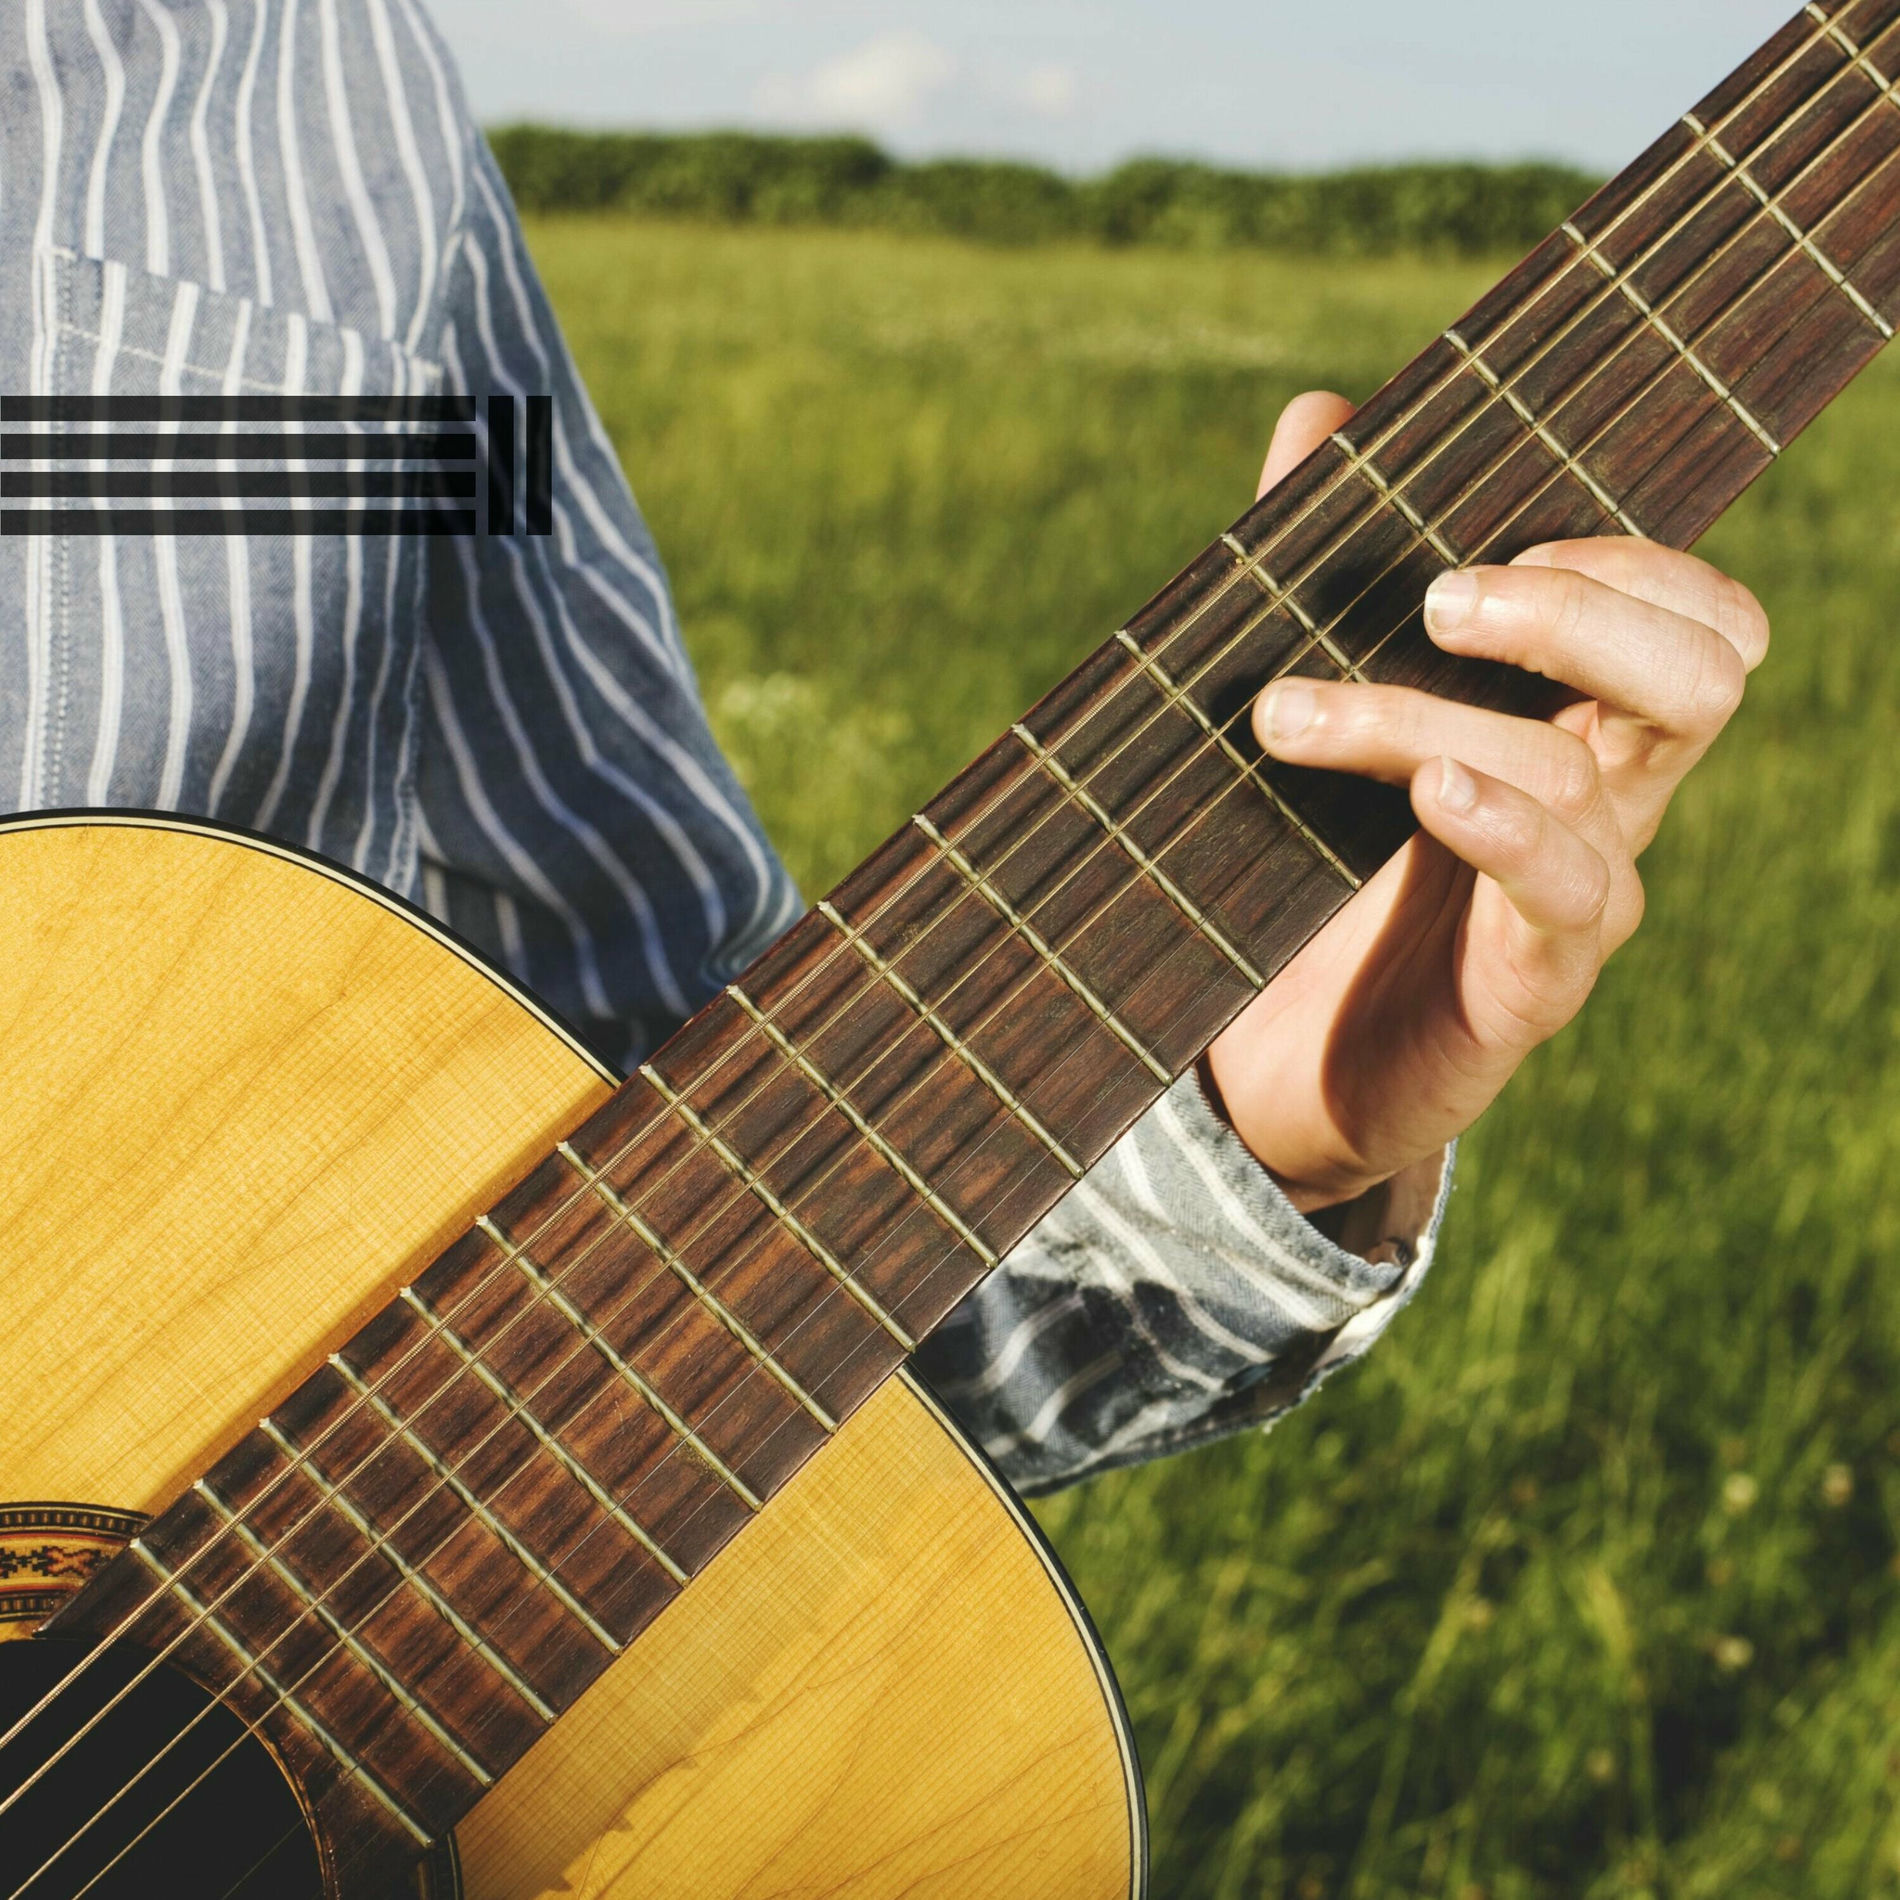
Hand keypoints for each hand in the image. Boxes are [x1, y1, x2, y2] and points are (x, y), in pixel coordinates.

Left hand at [1205, 392, 1768, 1211]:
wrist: (1281, 1061)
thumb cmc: (1312, 868)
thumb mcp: (1319, 710)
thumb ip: (1324, 572)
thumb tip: (1319, 414)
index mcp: (1582, 718)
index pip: (1696, 612)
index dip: (1631, 556)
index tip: (1488, 532)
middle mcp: (1613, 797)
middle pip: (1701, 670)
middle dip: (1579, 610)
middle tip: (1436, 597)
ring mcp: (1585, 893)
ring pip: (1582, 771)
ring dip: (1425, 718)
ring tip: (1291, 712)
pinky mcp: (1536, 983)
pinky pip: (1571, 894)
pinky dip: (1507, 827)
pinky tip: (1434, 792)